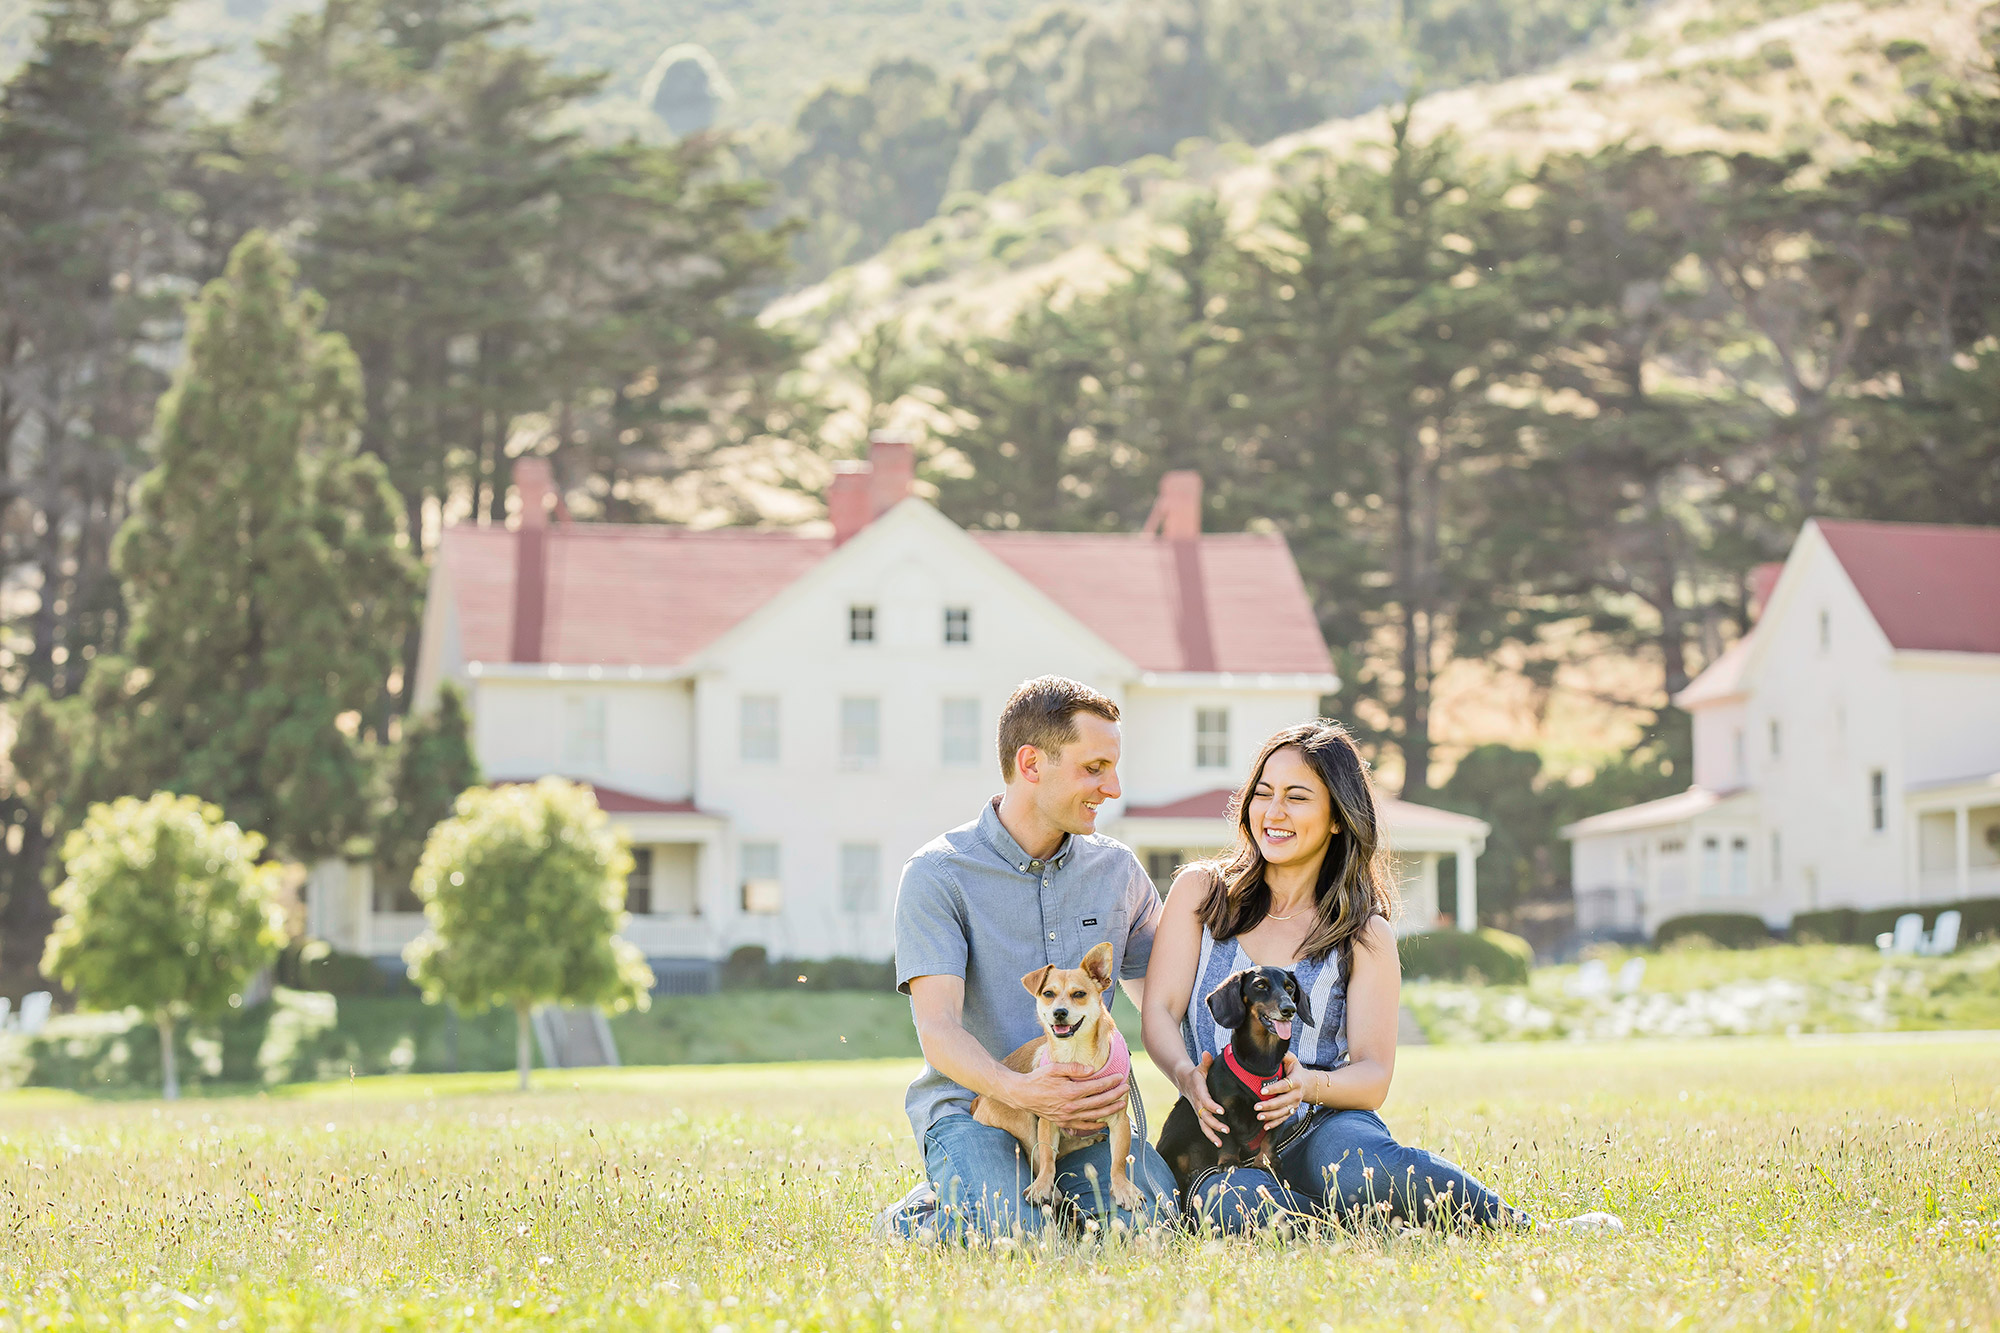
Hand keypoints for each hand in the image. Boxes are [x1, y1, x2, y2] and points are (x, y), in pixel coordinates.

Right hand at [1009, 1060, 1129, 1134]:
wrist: (1022, 1095)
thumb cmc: (1038, 1078)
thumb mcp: (1055, 1068)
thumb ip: (1075, 1068)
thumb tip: (1092, 1070)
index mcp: (1070, 1091)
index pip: (1096, 1086)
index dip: (1110, 1082)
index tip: (1120, 1076)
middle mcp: (1071, 1106)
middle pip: (1100, 1102)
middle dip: (1115, 1095)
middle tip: (1125, 1088)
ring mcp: (1068, 1117)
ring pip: (1095, 1116)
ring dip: (1110, 1110)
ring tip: (1121, 1104)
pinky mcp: (1064, 1123)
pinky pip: (1084, 1126)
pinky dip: (1096, 1124)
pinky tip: (1104, 1121)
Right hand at [1175, 1053, 1227, 1146]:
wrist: (1183, 1081)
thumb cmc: (1196, 1074)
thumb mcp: (1200, 1067)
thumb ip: (1206, 1062)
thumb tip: (1207, 1054)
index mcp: (1199, 1092)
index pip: (1206, 1101)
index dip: (1212, 1106)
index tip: (1222, 1111)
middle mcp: (1198, 1103)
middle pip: (1205, 1116)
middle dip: (1215, 1124)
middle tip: (1226, 1129)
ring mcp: (1198, 1111)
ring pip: (1203, 1125)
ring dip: (1212, 1134)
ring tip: (1220, 1143)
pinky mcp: (1200, 1116)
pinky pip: (1204, 1128)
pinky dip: (1210, 1136)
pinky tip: (1219, 1144)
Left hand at [1254, 1053, 1307, 1127]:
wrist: (1308, 1083)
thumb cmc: (1295, 1070)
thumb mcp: (1291, 1060)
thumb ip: (1282, 1055)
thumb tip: (1269, 1046)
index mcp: (1296, 1081)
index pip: (1284, 1085)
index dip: (1273, 1089)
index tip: (1262, 1090)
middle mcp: (1296, 1094)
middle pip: (1283, 1102)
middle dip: (1269, 1105)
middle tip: (1256, 1106)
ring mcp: (1295, 1104)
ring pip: (1283, 1112)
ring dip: (1270, 1116)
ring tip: (1259, 1116)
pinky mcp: (1292, 1110)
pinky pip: (1284, 1119)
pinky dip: (1275, 1123)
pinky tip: (1265, 1126)